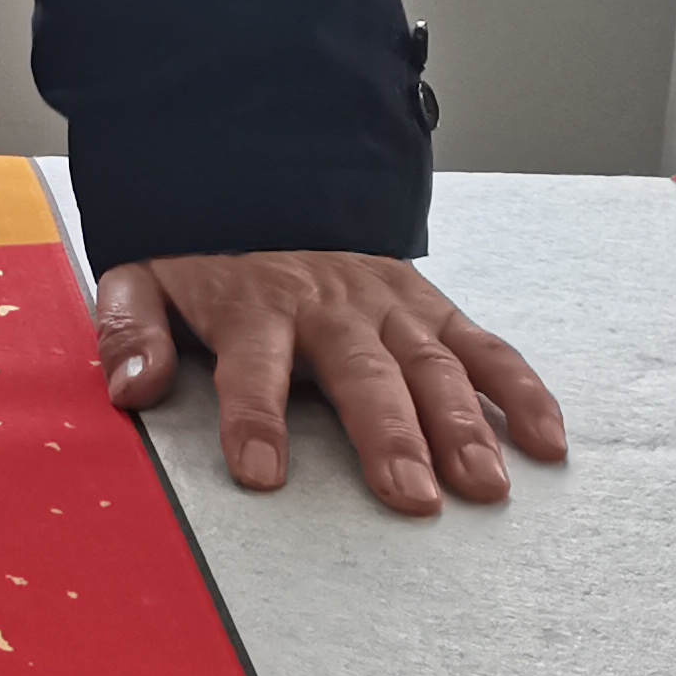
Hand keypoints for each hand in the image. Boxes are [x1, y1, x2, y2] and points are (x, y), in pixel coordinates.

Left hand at [96, 249, 565, 515]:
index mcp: (254, 302)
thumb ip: (130, 330)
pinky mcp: (430, 305)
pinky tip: (546, 442)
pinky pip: (484, 347)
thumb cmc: (205, 255)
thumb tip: (132, 385)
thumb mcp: (143, 278)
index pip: (252, 365)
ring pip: (433, 365)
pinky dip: (522, 391)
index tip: (262, 472)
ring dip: (463, 424)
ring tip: (484, 485)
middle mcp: (329, 304)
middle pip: (362, 373)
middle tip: (411, 498)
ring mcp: (388, 304)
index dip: (255, 417)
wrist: (260, 178)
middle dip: (388, 435)